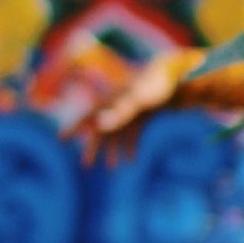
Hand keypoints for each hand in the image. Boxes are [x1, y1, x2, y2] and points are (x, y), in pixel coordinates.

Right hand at [67, 55, 188, 164]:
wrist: (182, 74)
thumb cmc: (158, 83)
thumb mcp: (139, 99)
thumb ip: (119, 112)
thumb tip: (99, 126)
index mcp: (112, 100)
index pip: (89, 116)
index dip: (74, 128)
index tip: (61, 139)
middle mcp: (118, 104)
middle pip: (101, 128)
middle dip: (93, 146)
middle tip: (86, 165)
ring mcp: (132, 108)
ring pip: (117, 132)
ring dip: (112, 150)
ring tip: (111, 168)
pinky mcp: (145, 112)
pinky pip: (133, 132)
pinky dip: (130, 145)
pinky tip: (132, 159)